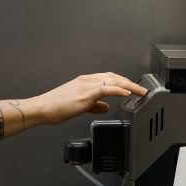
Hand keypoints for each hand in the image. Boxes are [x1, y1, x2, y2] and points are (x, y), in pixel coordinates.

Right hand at [32, 73, 147, 124]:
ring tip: (140, 92)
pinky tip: (128, 93)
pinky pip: (107, 89)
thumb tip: (106, 107)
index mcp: (85, 81)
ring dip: (129, 86)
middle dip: (130, 83)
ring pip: (114, 81)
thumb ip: (94, 105)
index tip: (132, 87)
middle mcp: (88, 80)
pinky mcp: (86, 94)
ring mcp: (87, 85)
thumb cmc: (56, 107)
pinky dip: (119, 90)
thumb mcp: (79, 106)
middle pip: (114, 77)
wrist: (43, 108)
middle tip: (142, 90)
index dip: (123, 81)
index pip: (109, 77)